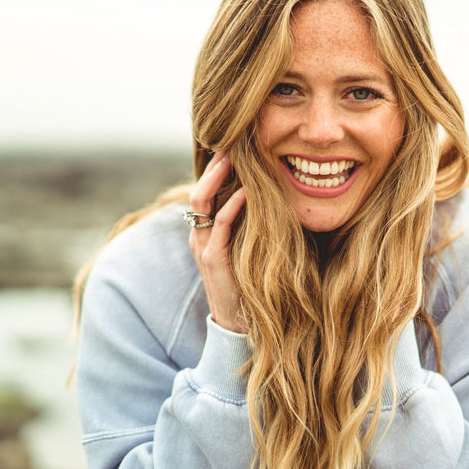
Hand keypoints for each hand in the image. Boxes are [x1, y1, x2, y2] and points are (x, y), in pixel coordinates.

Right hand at [188, 151, 247, 332]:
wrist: (236, 326)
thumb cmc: (247, 286)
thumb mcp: (245, 252)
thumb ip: (249, 229)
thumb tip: (269, 203)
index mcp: (204, 234)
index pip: (205, 193)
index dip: (214, 170)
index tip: (232, 147)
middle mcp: (198, 237)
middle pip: (199, 191)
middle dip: (214, 166)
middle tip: (230, 142)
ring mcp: (203, 247)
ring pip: (202, 202)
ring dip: (218, 177)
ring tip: (233, 157)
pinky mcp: (213, 259)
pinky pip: (219, 225)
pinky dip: (232, 205)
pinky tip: (247, 190)